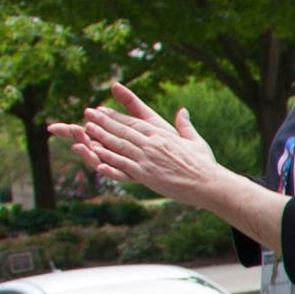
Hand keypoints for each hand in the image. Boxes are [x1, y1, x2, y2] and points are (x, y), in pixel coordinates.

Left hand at [52, 85, 234, 206]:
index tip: (102, 110)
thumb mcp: (195, 141)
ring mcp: (148, 159)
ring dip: (101, 136)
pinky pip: (123, 165)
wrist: (208, 183)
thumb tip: (183, 110)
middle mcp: (152, 144)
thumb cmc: (204, 164)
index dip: (116, 116)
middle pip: (123, 130)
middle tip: (87, 113)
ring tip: (86, 128)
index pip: (134, 122)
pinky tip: (96, 154)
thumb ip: (185, 126)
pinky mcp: (146, 174)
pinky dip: (108, 158)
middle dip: (103, 122)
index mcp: (162, 135)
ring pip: (119, 145)